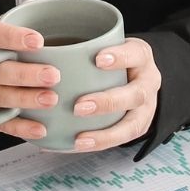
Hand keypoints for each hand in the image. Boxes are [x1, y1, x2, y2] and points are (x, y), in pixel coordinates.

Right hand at [0, 15, 57, 142]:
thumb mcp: (3, 22)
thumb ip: (24, 17)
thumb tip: (52, 7)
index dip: (12, 37)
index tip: (39, 40)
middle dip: (25, 75)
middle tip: (53, 75)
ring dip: (26, 99)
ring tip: (51, 99)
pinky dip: (21, 127)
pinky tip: (41, 127)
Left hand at [64, 37, 160, 152]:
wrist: (138, 73)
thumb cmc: (116, 58)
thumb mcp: (111, 44)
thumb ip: (86, 47)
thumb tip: (41, 49)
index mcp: (141, 57)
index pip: (136, 54)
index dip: (120, 58)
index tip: (98, 59)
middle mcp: (148, 83)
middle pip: (136, 94)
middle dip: (108, 102)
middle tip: (79, 106)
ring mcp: (147, 108)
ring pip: (133, 124)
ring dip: (105, 134)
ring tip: (79, 139)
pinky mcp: (139, 126)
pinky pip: (121, 140)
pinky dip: (99, 144)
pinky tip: (76, 145)